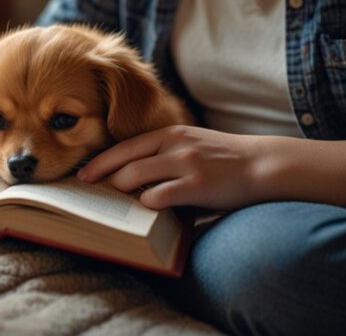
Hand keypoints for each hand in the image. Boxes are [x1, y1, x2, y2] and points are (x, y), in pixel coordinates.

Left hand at [77, 126, 260, 209]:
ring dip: (121, 191)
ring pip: (135, 176)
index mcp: (170, 135)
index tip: (84, 174)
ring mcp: (185, 163)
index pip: (125, 147)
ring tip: (115, 203)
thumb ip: (164, 154)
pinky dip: (147, 204)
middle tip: (89, 191)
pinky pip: (158, 196)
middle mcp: (174, 145)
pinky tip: (147, 209)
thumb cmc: (223, 158)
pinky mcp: (197, 185)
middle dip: (102, 177)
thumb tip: (131, 176)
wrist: (261, 163)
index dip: (101, 161)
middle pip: (123, 161)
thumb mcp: (191, 144)